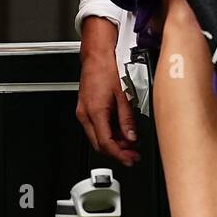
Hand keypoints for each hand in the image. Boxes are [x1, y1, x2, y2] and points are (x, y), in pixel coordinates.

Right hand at [77, 39, 139, 166]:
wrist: (96, 57)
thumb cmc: (108, 69)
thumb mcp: (123, 95)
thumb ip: (127, 119)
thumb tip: (132, 137)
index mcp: (95, 112)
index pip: (106, 143)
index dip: (119, 155)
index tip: (130, 160)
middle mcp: (85, 115)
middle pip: (99, 144)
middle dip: (117, 152)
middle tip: (132, 154)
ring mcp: (83, 112)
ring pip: (97, 137)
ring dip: (113, 143)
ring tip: (130, 144)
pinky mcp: (86, 109)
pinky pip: (96, 127)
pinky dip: (109, 133)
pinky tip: (121, 132)